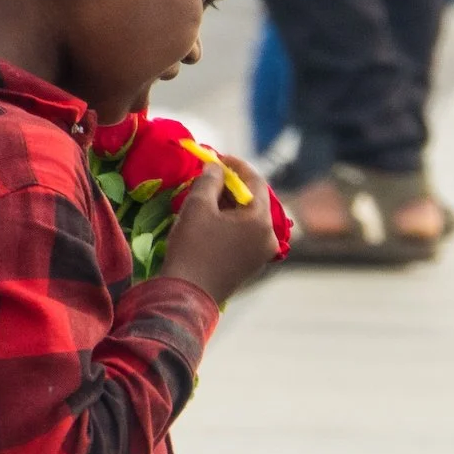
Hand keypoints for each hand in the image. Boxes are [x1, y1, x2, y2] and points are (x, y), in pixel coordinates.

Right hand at [163, 158, 279, 303]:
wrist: (185, 297)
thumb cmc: (192, 248)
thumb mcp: (198, 206)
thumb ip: (210, 179)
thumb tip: (216, 168)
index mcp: (261, 221)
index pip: (255, 181)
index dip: (235, 165)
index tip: (217, 157)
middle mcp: (268, 238)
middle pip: (253, 201)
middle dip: (231, 186)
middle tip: (209, 175)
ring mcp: (261, 254)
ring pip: (247, 219)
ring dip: (229, 204)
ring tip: (206, 195)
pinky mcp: (249, 266)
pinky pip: (243, 235)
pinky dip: (230, 223)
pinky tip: (210, 218)